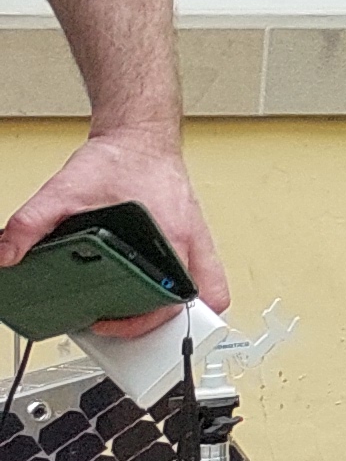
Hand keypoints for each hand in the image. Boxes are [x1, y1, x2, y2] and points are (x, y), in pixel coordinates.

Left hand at [3, 124, 226, 314]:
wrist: (140, 136)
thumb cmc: (121, 159)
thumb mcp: (65, 190)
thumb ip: (31, 223)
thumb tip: (8, 253)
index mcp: (170, 234)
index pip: (171, 296)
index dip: (141, 321)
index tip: (109, 321)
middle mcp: (190, 239)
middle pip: (202, 299)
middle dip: (166, 321)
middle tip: (130, 324)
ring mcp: (195, 237)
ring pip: (210, 287)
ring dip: (183, 305)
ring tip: (147, 314)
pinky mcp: (191, 233)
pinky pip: (203, 271)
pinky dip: (184, 286)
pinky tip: (155, 286)